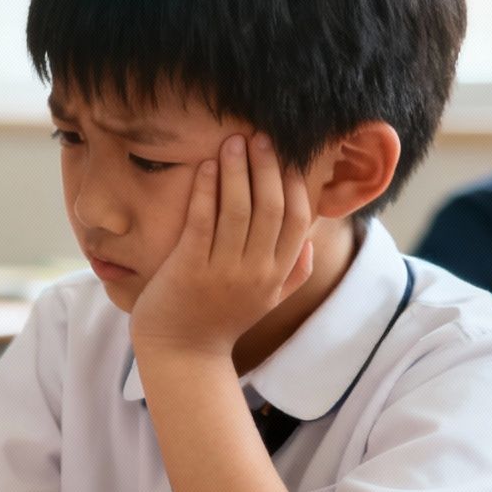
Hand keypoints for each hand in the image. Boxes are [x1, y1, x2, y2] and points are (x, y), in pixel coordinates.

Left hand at [129, 134, 315, 360]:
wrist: (182, 355)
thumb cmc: (220, 322)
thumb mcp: (266, 303)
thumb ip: (292, 275)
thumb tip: (309, 245)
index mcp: (276, 275)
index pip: (299, 219)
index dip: (295, 183)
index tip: (287, 154)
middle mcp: (256, 272)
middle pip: (272, 207)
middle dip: (268, 167)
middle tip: (261, 136)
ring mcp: (223, 271)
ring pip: (239, 209)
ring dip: (238, 170)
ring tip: (234, 141)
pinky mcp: (190, 269)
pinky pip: (203, 221)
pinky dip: (207, 190)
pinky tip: (207, 167)